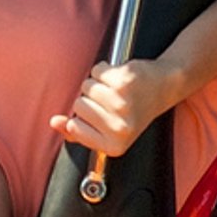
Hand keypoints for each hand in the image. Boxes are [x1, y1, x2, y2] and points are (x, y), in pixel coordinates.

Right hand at [50, 60, 180, 156]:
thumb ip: (76, 132)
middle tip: (111, 103)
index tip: (102, 118)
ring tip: (115, 90)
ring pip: (86, 87)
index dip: (82, 118)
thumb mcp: (107, 132)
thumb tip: (54, 122)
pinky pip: (96, 71)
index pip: (74, 126)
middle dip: (90, 100)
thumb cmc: (133, 111)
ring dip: (97, 84)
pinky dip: (104, 70)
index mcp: (114, 146)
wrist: (162, 88)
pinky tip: (118, 77)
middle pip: (78, 105)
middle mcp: (120, 127)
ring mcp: (122, 104)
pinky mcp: (123, 82)